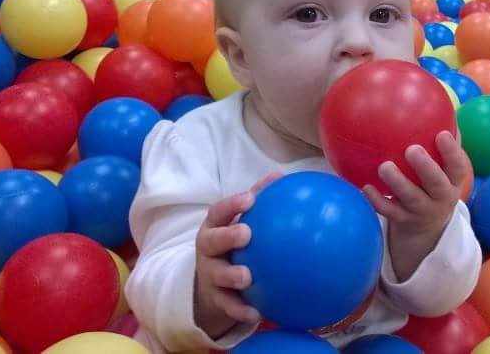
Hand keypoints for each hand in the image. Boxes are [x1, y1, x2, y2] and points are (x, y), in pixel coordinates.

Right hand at [194, 174, 279, 337]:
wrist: (212, 281)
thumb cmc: (233, 242)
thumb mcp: (240, 221)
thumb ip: (258, 199)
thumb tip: (281, 176)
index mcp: (214, 227)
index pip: (219, 211)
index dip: (233, 204)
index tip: (250, 198)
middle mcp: (208, 250)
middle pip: (211, 241)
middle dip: (226, 236)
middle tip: (246, 234)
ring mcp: (210, 274)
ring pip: (217, 275)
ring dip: (231, 275)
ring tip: (247, 277)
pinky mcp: (216, 299)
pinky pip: (228, 306)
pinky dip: (241, 310)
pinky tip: (257, 313)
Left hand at [363, 131, 470, 279]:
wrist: (429, 225)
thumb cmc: (436, 182)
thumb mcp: (445, 167)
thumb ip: (443, 139)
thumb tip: (437, 102)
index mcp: (453, 181)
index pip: (458, 167)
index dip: (452, 152)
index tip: (441, 134)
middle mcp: (442, 198)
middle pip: (437, 184)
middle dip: (426, 168)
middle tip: (411, 150)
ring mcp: (423, 211)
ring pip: (412, 199)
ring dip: (398, 183)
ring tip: (384, 166)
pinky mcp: (405, 221)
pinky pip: (390, 212)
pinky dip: (377, 201)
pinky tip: (365, 187)